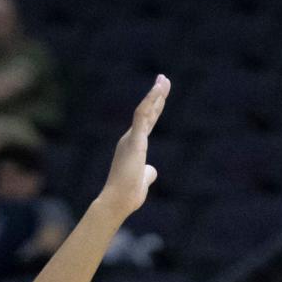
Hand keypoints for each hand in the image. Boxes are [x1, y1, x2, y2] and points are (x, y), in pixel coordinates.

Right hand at [97, 74, 169, 221]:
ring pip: (145, 110)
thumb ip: (148, 173)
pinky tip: (158, 90)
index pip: (147, 123)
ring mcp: (132, 138)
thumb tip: (151, 171)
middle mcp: (130, 139)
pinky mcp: (134, 140)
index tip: (161, 93)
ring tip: (164, 80)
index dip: (155, 107)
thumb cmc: (128, 195)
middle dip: (157, 95)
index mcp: (134, 146)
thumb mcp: (142, 181)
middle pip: (147, 112)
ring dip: (155, 94)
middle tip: (164, 79)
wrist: (118, 202)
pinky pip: (143, 115)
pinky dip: (150, 101)